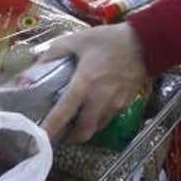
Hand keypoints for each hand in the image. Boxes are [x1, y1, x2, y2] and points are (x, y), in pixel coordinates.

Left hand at [40, 24, 147, 143]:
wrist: (145, 43)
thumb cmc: (109, 41)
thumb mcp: (78, 40)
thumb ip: (54, 52)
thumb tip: (36, 64)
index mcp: (83, 85)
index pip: (62, 114)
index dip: (49, 130)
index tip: (39, 141)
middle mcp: (98, 101)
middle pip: (82, 133)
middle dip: (67, 138)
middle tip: (57, 134)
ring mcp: (113, 105)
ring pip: (95, 129)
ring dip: (82, 131)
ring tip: (72, 123)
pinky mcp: (124, 105)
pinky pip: (106, 120)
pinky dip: (96, 121)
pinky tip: (91, 111)